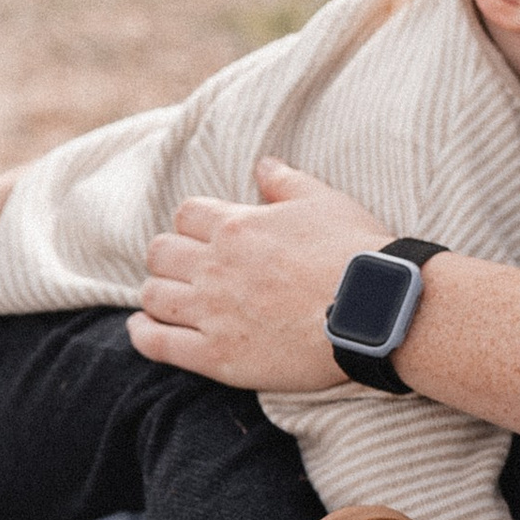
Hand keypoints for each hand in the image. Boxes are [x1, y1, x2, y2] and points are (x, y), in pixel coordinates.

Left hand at [130, 159, 382, 392]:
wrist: (375, 312)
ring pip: (153, 295)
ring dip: (158, 293)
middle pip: (160, 253)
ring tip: (170, 299)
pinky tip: (143, 328)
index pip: (186, 215)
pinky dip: (144, 334)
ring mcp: (212, 313)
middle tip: (188, 269)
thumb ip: (285, 181)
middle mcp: (215, 267)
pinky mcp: (217, 356)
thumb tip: (262, 164)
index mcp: (236, 226)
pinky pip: (158, 344)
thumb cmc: (355, 253)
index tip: (207, 236)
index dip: (194, 224)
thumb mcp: (324, 201)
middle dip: (171, 257)